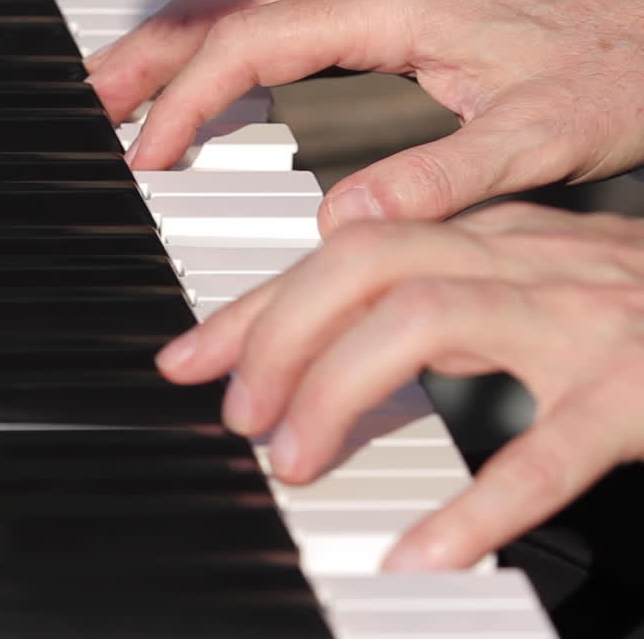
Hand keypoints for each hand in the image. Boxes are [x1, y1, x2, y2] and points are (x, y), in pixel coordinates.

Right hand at [86, 0, 643, 232]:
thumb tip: (341, 218)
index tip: (149, 156)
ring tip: (119, 79)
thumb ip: (439, 177)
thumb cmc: (610, 78)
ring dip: (174, 30)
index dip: (188, 99)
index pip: (252, 42)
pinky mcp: (385, 0)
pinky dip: (219, 28)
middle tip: (91, 100)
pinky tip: (204, 60)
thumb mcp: (536, 142)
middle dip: (149, 48)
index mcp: (394, 8)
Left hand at [153, 202, 643, 570]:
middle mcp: (532, 263)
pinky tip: (420, 553)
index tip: (192, 356)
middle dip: (280, 334)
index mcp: (498, 239)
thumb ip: (437, 303)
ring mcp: (587, 325)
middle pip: (368, 261)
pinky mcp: (638, 395)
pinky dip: (473, 508)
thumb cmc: (639, 318)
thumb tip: (319, 351)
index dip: (258, 305)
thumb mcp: (529, 291)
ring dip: (339, 392)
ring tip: (296, 462)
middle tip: (240, 415)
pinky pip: (547, 453)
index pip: (347, 248)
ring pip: (428, 322)